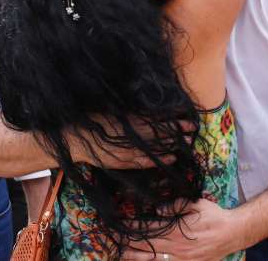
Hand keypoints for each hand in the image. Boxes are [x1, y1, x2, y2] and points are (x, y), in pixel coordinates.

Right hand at [66, 115, 195, 169]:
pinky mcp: (123, 161)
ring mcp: (128, 149)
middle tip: (193, 127)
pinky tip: (172, 159)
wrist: (74, 140)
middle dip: (177, 129)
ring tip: (187, 142)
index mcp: (128, 119)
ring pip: (155, 147)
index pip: (156, 116)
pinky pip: (145, 161)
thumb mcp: (111, 110)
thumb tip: (147, 105)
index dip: (172, 115)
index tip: (187, 112)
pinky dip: (159, 160)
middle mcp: (130, 134)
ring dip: (172, 144)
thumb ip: (129, 110)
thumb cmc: (91, 121)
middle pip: (159, 131)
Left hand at [121, 199, 243, 260]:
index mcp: (178, 232)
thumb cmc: (215, 216)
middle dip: (131, 243)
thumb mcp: (197, 204)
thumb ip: (177, 205)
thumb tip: (158, 209)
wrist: (233, 234)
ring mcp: (183, 260)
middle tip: (116, 240)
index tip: (122, 225)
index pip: (150, 230)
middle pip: (149, 246)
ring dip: (138, 258)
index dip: (134, 228)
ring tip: (123, 255)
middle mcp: (178, 248)